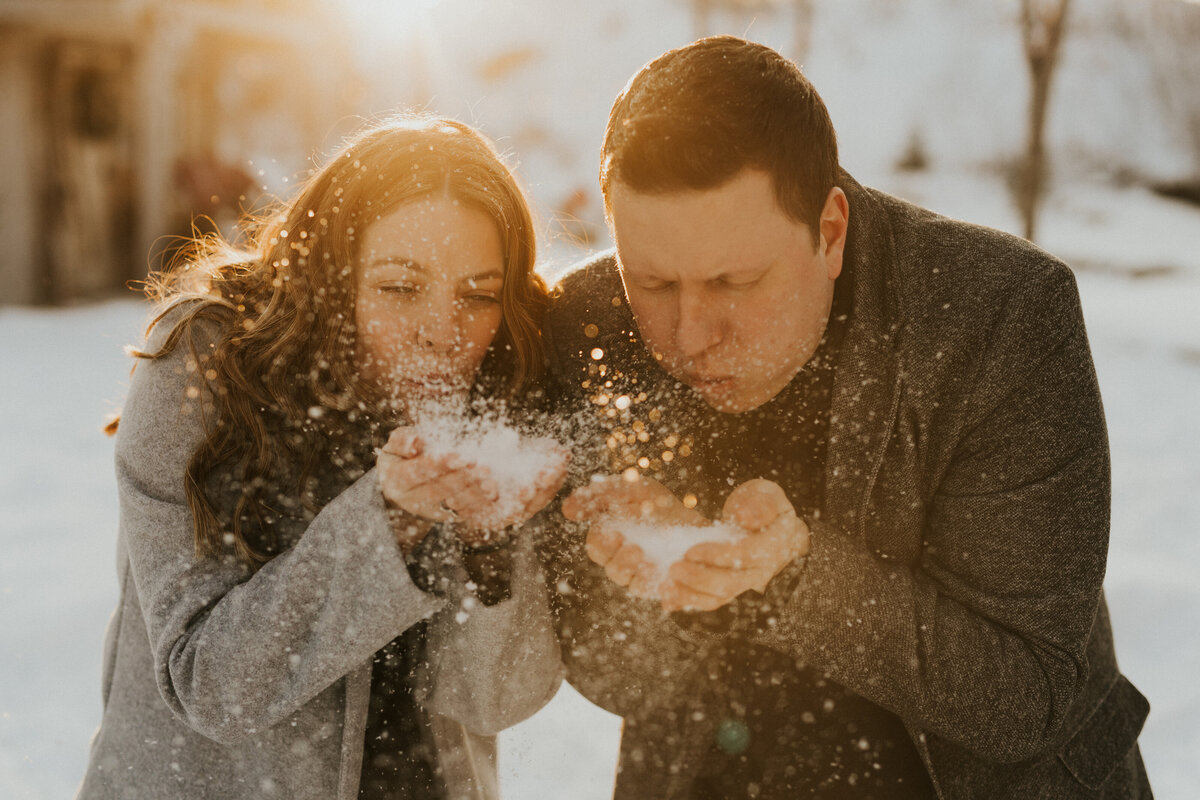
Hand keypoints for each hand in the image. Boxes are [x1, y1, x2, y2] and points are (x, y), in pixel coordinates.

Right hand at [377, 427, 567, 546]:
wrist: (401, 488)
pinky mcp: (457, 516)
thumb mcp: (394, 446)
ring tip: (498, 483)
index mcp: (398, 481)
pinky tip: (513, 495)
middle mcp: (417, 502)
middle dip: (467, 479)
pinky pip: (477, 514)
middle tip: (487, 469)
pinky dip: (495, 506)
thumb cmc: (401, 457)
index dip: (442, 464)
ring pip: (462, 505)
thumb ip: (402, 440)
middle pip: (445, 491)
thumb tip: (416, 442)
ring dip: (482, 495)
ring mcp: (437, 512)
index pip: (421, 472)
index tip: (462, 455)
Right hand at [563, 474, 704, 597]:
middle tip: (635, 549)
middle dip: (622, 561)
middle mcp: (624, 561)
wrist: (694, 518)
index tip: (614, 533)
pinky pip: (661, 594)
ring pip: (634, 584)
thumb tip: (566, 510)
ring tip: (650, 559)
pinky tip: (668, 577)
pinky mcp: (665, 585)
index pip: (597, 548)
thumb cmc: (656, 503)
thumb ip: (598, 496)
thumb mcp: (631, 489)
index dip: (602, 544)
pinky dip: (663, 589)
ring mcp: (644, 575)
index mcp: (611, 539)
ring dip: (640, 574)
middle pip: (613, 570)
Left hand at [660, 479, 809, 612]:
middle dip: (700, 578)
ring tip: (667, 583)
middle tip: (673, 568)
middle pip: (732, 582)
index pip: (748, 555)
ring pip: (721, 596)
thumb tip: (745, 519)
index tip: (692, 550)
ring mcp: (747, 582)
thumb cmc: (759, 503)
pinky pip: (712, 600)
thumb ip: (760, 504)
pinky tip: (669, 597)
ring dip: (691, 593)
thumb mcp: (764, 494)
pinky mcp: (732, 588)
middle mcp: (764, 570)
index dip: (719, 555)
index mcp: (777, 545)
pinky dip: (690, 600)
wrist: (760, 522)